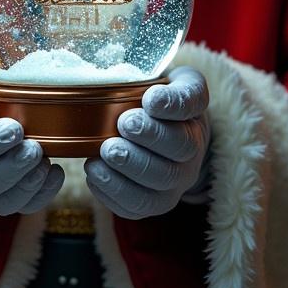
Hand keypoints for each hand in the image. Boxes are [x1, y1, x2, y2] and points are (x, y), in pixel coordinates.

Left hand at [84, 66, 210, 218]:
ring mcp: (174, 182)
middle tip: (123, 125)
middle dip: (149, 140)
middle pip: (178, 153)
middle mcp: (191, 152)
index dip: (172, 106)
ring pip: (158, 188)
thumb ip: (161, 81)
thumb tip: (148, 96)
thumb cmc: (154, 100)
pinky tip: (95, 172)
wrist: (160, 132)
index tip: (149, 99)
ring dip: (128, 171)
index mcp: (192, 113)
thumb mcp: (164, 79)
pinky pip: (136, 207)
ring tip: (104, 153)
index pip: (189, 106)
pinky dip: (113, 193)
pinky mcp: (153, 201)